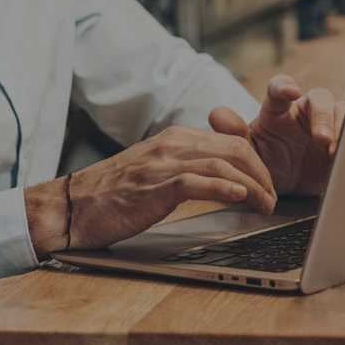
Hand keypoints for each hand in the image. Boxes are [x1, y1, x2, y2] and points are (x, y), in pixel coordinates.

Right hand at [29, 125, 278, 253]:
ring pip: (224, 163)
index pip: (231, 141)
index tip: (268, 183)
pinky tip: (241, 197)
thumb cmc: (113, 194)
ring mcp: (164, 162)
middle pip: (236, 148)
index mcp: (176, 138)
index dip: (257, 162)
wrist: (71, 206)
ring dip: (253, 185)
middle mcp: (173, 143)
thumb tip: (221, 179)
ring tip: (266, 204)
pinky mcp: (156, 185)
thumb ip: (185, 167)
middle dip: (263, 173)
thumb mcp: (155, 170)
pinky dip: (225, 187)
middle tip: (273, 196)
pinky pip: (198, 181)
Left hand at [210, 75, 343, 197]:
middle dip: (322, 116)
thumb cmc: (266, 166)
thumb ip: (234, 135)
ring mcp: (328, 125)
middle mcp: (305, 113)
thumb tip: (216, 114)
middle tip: (321, 138)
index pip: (280, 89)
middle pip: (319, 98)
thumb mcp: (249, 155)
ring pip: (342, 111)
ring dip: (340, 127)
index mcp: (278, 111)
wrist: (289, 194)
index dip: (286, 86)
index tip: (291, 92)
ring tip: (334, 150)